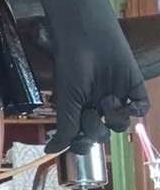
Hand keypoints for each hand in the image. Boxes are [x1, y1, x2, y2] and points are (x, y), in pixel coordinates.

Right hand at [45, 26, 148, 154]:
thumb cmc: (72, 68)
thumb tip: (50, 151)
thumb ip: (64, 128)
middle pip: (101, 134)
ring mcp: (117, 98)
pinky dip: (135, 109)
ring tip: (106, 98)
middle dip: (96, 128)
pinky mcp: (134, 88)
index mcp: (79, 111)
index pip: (83, 138)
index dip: (82, 143)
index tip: (80, 140)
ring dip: (113, 116)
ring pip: (120, 124)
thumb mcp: (65, 101)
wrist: (88, 39)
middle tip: (90, 112)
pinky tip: (127, 103)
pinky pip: (140, 108)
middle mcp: (97, 107)